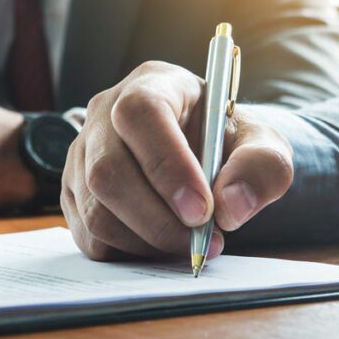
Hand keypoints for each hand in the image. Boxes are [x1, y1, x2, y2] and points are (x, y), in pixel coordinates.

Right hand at [62, 62, 293, 260]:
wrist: (206, 157)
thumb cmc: (228, 144)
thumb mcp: (263, 145)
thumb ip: (262, 168)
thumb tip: (231, 208)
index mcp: (153, 84)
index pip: (140, 113)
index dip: (168, 166)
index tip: (203, 210)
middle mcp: (104, 114)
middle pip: (107, 171)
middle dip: (158, 220)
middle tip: (203, 241)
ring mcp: (81, 155)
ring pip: (96, 211)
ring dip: (147, 242)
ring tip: (189, 243)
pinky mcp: (74, 194)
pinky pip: (90, 237)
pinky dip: (130, 254)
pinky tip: (162, 244)